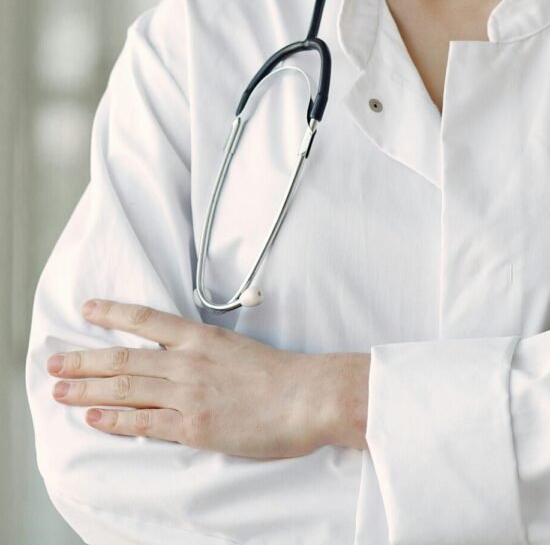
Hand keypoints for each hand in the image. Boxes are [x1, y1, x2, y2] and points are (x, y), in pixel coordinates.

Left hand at [47, 299, 342, 458]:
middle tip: (55, 361)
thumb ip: (211, 352)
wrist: (307, 396)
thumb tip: (190, 357)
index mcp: (202, 338)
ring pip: (127, 387)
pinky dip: (115, 419)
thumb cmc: (284, 375)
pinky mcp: (193, 426)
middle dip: (85, 359)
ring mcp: (188, 394)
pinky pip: (144, 423)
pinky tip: (94, 415)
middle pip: (125, 357)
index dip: (114, 312)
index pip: (147, 319)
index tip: (88, 309)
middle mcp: (188, 362)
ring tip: (60, 390)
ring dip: (88, 388)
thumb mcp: (241, 350)